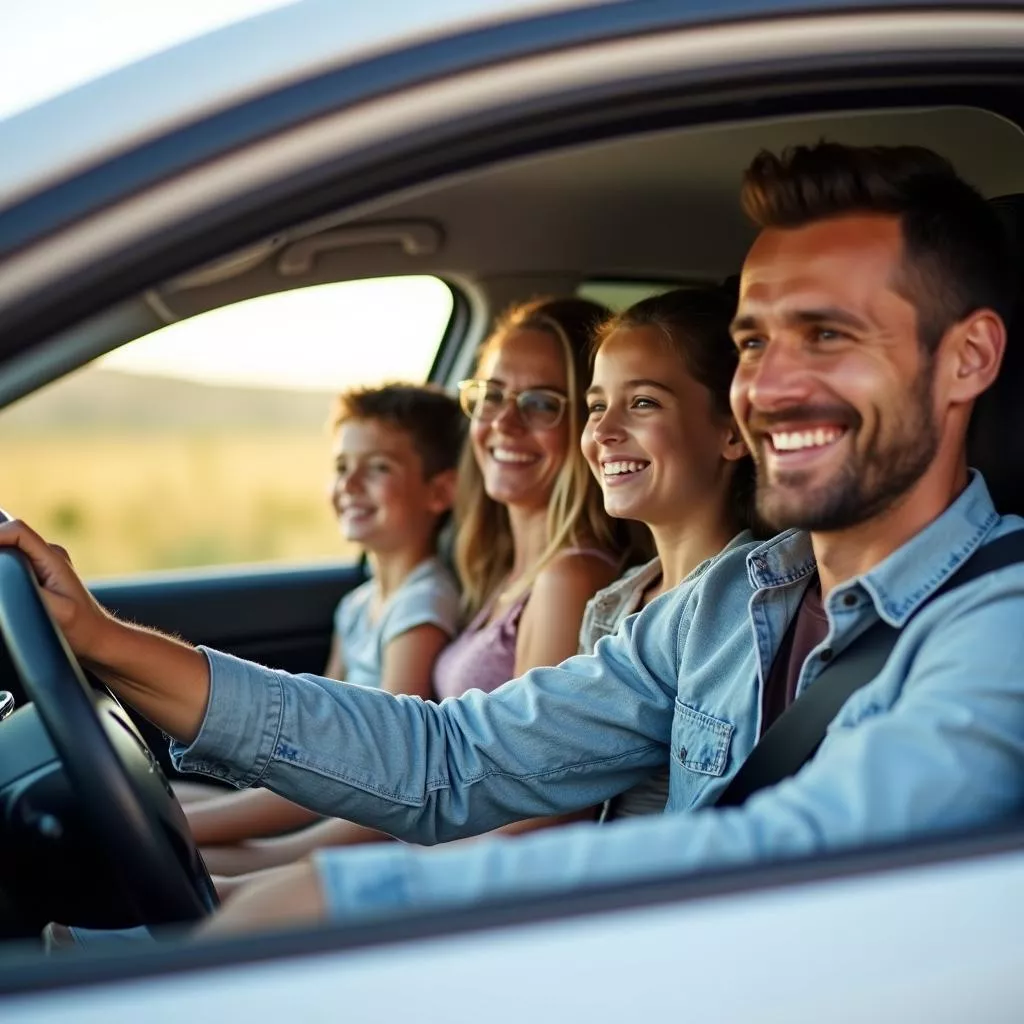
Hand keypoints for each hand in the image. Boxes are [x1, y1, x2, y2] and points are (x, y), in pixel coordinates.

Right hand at [0, 519, 114, 661]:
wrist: (97, 636)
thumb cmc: (81, 628)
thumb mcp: (57, 611)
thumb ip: (32, 592)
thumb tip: (8, 578)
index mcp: (53, 559)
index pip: (17, 531)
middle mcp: (49, 554)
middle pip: (10, 537)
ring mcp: (45, 562)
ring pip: (10, 548)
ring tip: (1, 585)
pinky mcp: (40, 573)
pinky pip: (14, 561)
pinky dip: (3, 568)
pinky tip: (4, 586)